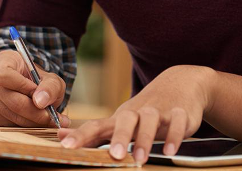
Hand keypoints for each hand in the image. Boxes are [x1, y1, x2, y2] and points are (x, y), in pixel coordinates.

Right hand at [0, 49, 71, 127]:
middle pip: (12, 101)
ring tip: (50, 119)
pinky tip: (36, 121)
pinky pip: (10, 125)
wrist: (28, 87)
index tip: (38, 91)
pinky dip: (27, 126)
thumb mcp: (51, 79)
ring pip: (12, 116)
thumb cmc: (39, 80)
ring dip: (34, 122)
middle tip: (53, 116)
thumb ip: (50, 87)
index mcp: (3, 60)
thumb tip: (40, 102)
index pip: (4, 75)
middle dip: (36, 112)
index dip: (23, 86)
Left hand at [58, 65, 215, 164]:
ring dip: (145, 140)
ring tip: (140, 159)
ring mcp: (159, 111)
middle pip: (124, 120)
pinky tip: (170, 151)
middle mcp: (137, 112)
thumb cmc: (143, 110)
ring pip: (149, 120)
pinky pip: (176, 123)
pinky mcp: (180, 113)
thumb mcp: (119, 120)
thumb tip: (60, 137)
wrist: (181, 83)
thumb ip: (93, 132)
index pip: (96, 125)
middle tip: (113, 156)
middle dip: (118, 137)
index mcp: (120, 117)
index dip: (81, 136)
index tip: (65, 147)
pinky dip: (173, 137)